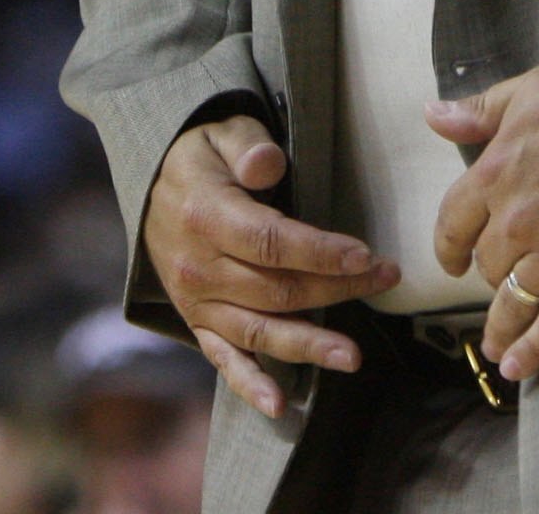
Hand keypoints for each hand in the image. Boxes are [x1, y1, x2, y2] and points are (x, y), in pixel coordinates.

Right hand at [143, 112, 400, 416]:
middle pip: (276, 289)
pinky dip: (249, 384)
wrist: (153, 189)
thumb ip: (247, 145)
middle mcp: (199, 267)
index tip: (365, 256)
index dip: (319, 252)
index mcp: (207, 216)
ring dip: (308, 345)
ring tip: (352, 357)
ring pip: (259, 330)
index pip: (270, 242)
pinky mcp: (198, 322)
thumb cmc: (201, 158)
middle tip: (385, 281)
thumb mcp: (220, 132)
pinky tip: (278, 405)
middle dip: (336, 288)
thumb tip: (267, 164)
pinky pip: (223, 359)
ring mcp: (197, 301)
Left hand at [429, 65, 538, 382]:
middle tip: (500, 280)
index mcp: (494, 175)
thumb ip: (480, 111)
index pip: (453, 224)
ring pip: (514, 301)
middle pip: (488, 265)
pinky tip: (516, 369)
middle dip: (491, 272)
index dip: (450, 246)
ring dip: (500, 327)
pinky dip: (534, 350)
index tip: (454, 260)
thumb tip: (432, 116)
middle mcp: (516, 222)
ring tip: (495, 346)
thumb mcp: (530, 90)